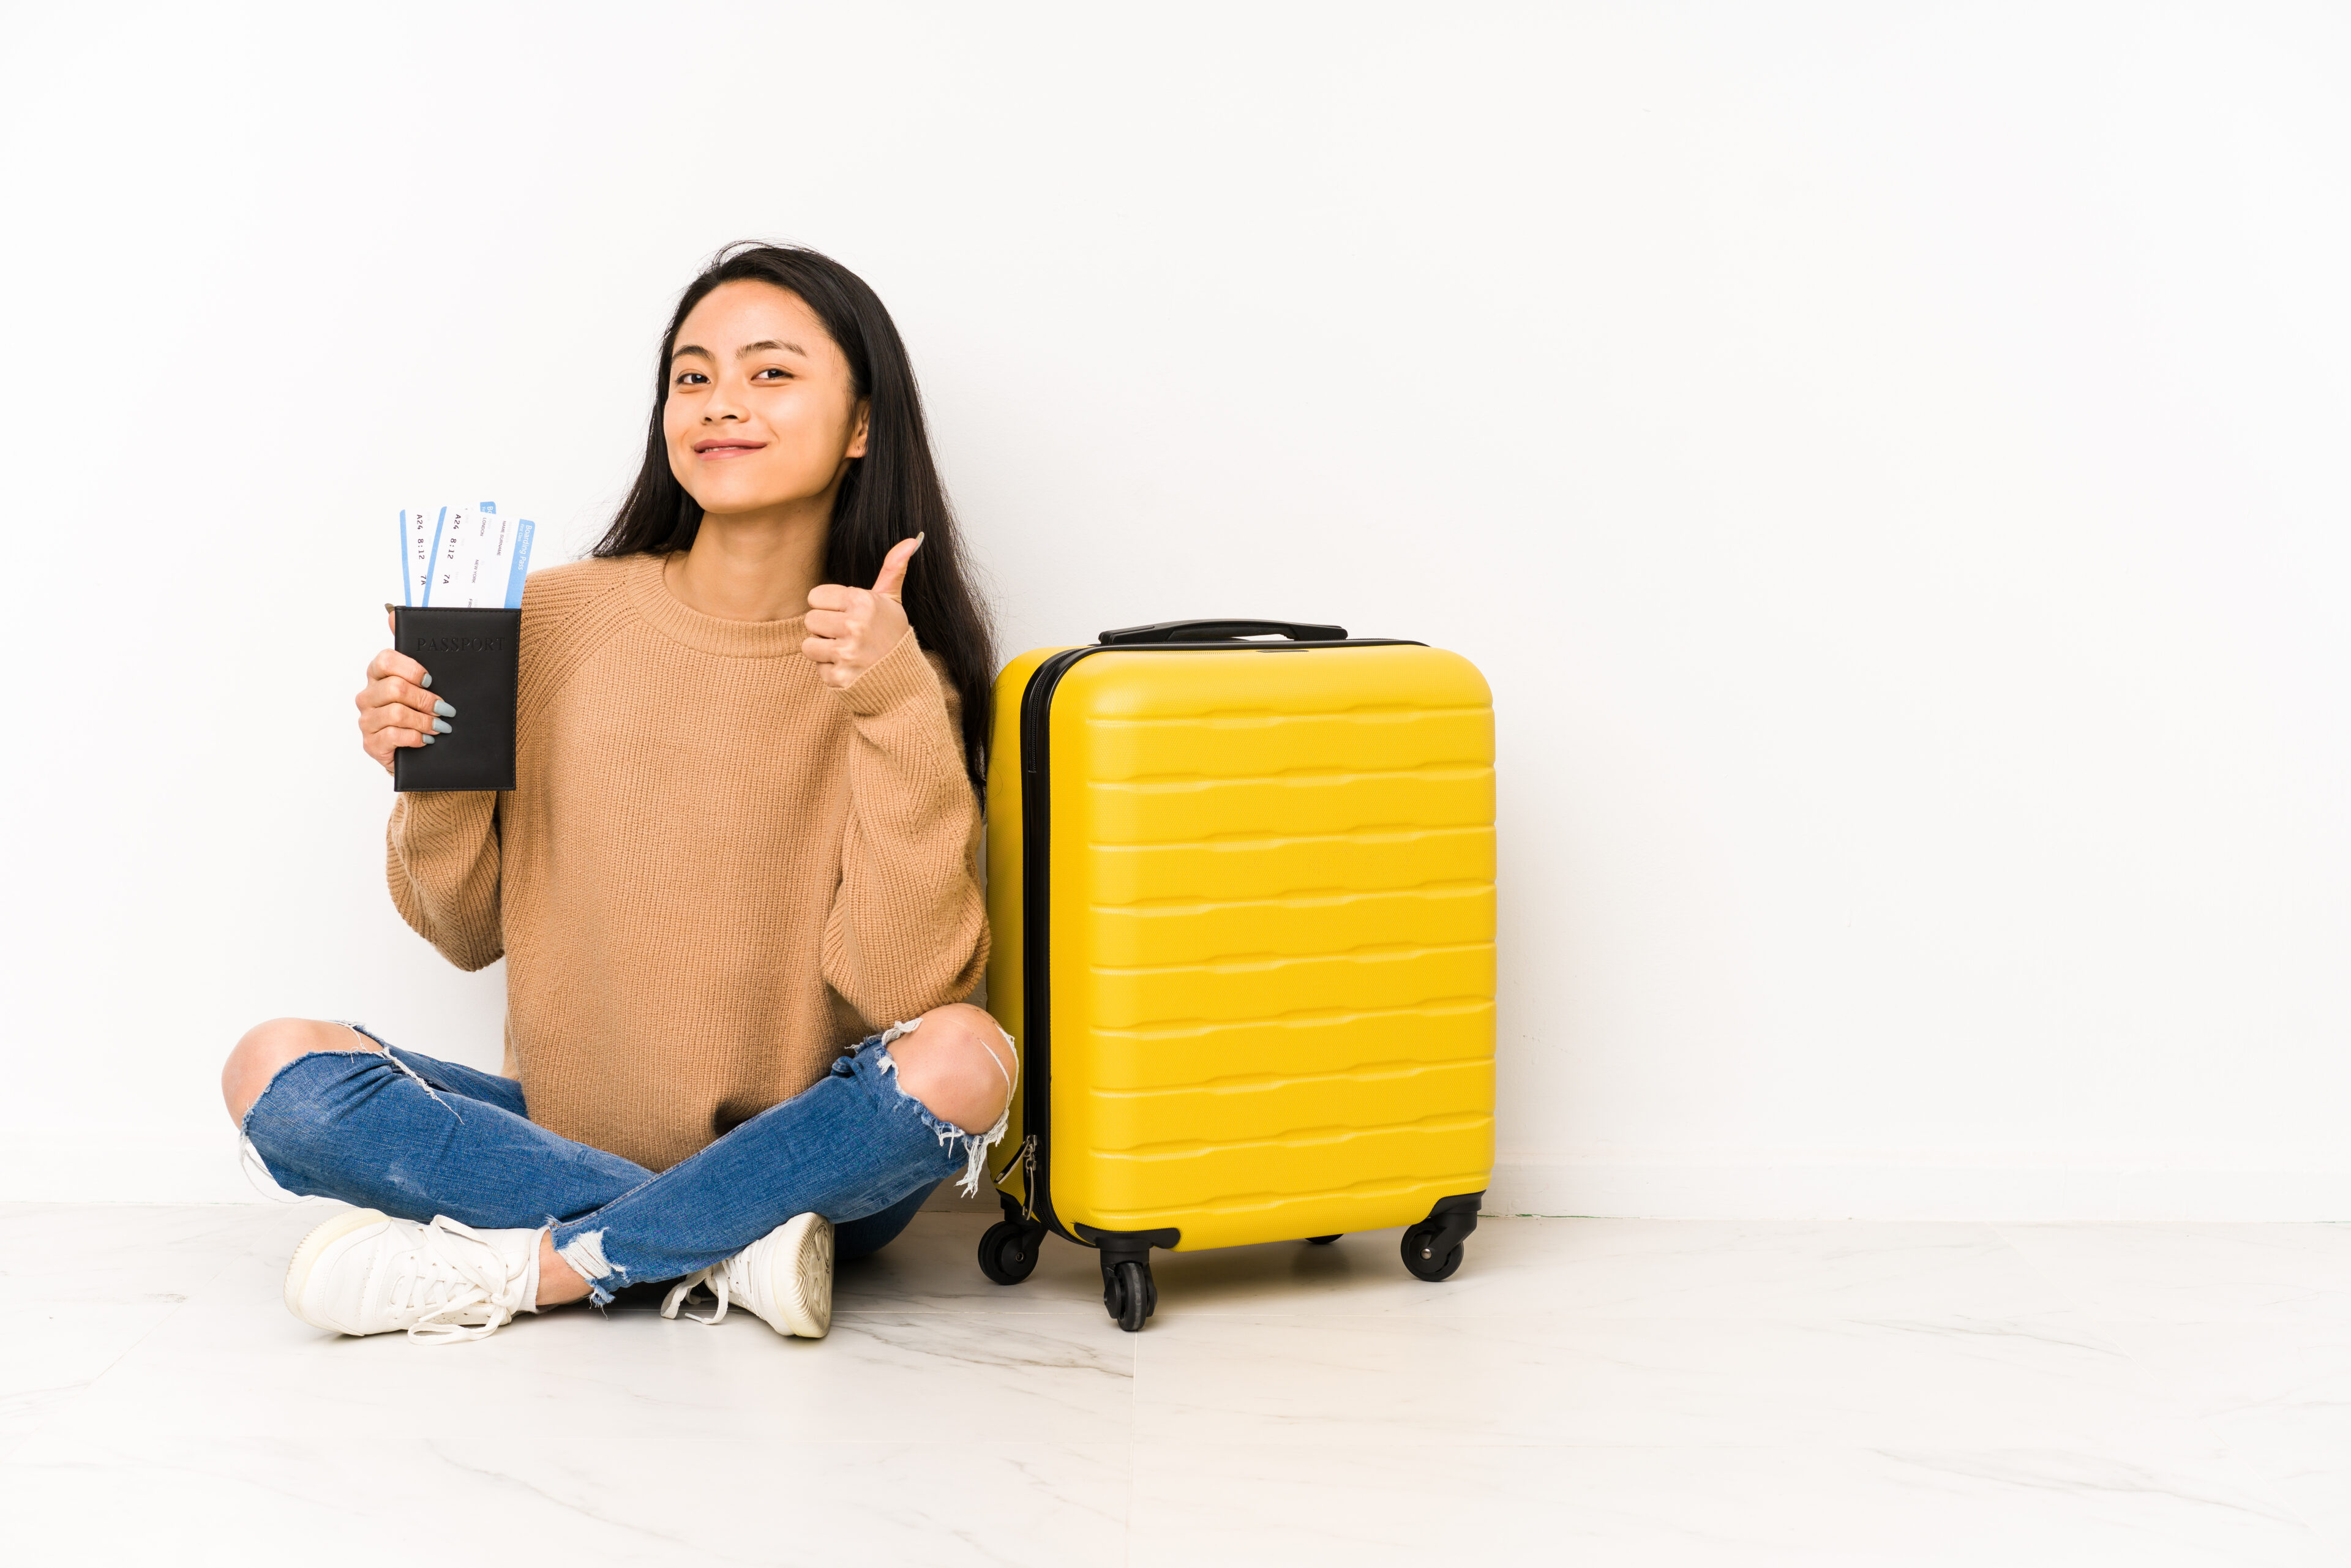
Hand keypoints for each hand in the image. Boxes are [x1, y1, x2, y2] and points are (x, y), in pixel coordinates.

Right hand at [357, 611, 453, 772]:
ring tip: (440, 726)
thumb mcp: (422, 681)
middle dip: (426, 700)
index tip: (431, 679)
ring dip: (424, 721)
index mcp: (378, 674)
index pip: (385, 660)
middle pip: (395, 689)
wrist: (417, 749)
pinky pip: (392, 736)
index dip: (411, 669)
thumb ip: (413, 651)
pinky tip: (426, 739)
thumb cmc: (419, 711)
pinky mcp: (371, 743)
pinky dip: (415, 738)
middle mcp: (368, 695)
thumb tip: (393, 614)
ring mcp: (367, 720)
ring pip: (396, 713)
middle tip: (445, 709)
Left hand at [802, 533, 920, 689]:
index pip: (816, 596)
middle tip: (847, 636)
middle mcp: (855, 626)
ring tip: (847, 652)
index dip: (828, 606)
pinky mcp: (839, 677)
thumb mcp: (892, 602)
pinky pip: (818, 668)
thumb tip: (913, 539)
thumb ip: (893, 570)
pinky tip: (850, 669)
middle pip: (810, 620)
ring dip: (824, 651)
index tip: (847, 615)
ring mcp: (847, 653)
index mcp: (863, 602)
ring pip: (808, 645)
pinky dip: (831, 671)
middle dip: (825, 629)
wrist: (905, 683)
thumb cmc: (893, 637)